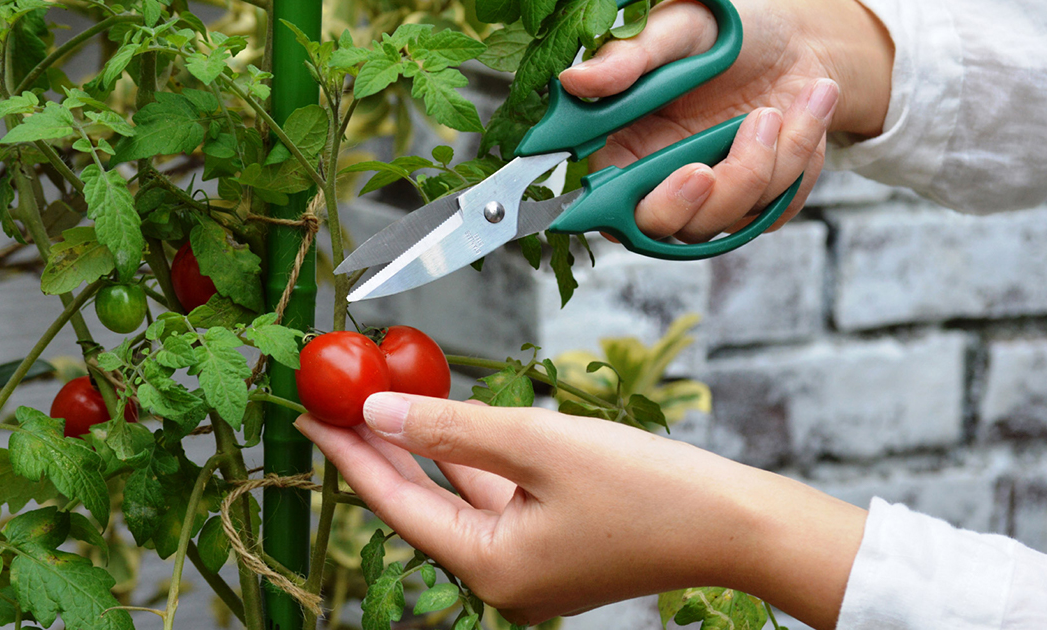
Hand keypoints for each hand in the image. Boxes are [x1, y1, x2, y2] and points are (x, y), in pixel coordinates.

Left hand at [296, 393, 866, 628]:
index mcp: (491, 567)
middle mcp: (503, 577)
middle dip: (381, 448)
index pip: (398, 503)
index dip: (350, 454)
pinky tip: (454, 424)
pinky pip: (499, 498)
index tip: (309, 416)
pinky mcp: (559, 545)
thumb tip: (377, 411)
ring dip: (428, 447)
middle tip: (334, 402)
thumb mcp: (540, 445)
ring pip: (461, 496)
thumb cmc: (649, 490)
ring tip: (384, 400)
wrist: (737, 524)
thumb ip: (453, 427)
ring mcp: (532, 565)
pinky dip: (474, 459)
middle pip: (423, 501)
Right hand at [558, 0, 894, 238]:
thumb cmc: (729, 35)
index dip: (628, 207)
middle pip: (665, 227)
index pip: (606, 202)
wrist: (797, 42)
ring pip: (728, 215)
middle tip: (717, 161)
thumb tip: (576, 81)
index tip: (687, 175)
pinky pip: (776, 204)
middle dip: (704, 196)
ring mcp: (711, 199)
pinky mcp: (757, 205)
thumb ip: (630, 60)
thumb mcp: (679, 31)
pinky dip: (798, 152)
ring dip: (766, 159)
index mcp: (624, 146)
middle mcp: (661, 181)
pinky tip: (806, 107)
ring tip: (777, 106)